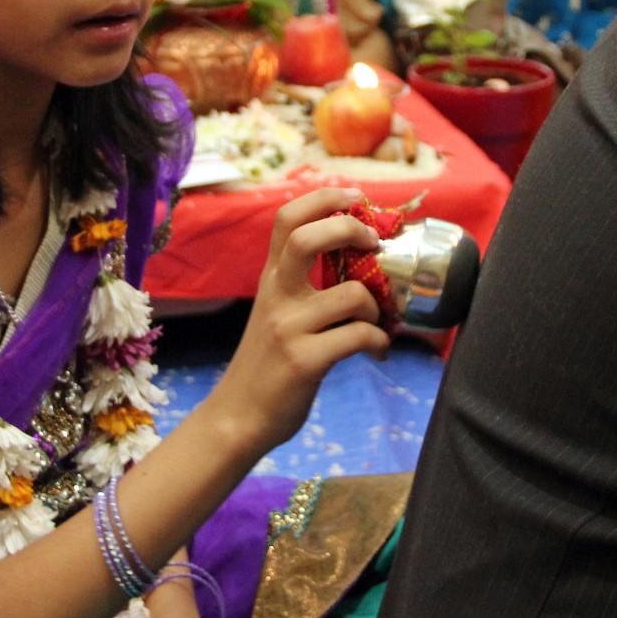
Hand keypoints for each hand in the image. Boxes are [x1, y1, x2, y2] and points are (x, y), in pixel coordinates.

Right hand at [212, 188, 388, 455]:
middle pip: (307, 237)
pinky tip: (376, 352)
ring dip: (378, 309)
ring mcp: (288, 328)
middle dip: (350, 229)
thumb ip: (300, 286)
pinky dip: (379, 343)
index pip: (287, 219)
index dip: (324, 198)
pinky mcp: (304, 361)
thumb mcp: (274, 314)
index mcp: (270, 279)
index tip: (355, 198)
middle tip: (374, 245)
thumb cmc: (266, 365)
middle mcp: (276, 296)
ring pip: (352, 295)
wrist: (237, 419)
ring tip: (377, 325)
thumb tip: (356, 261)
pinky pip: (359, 337)